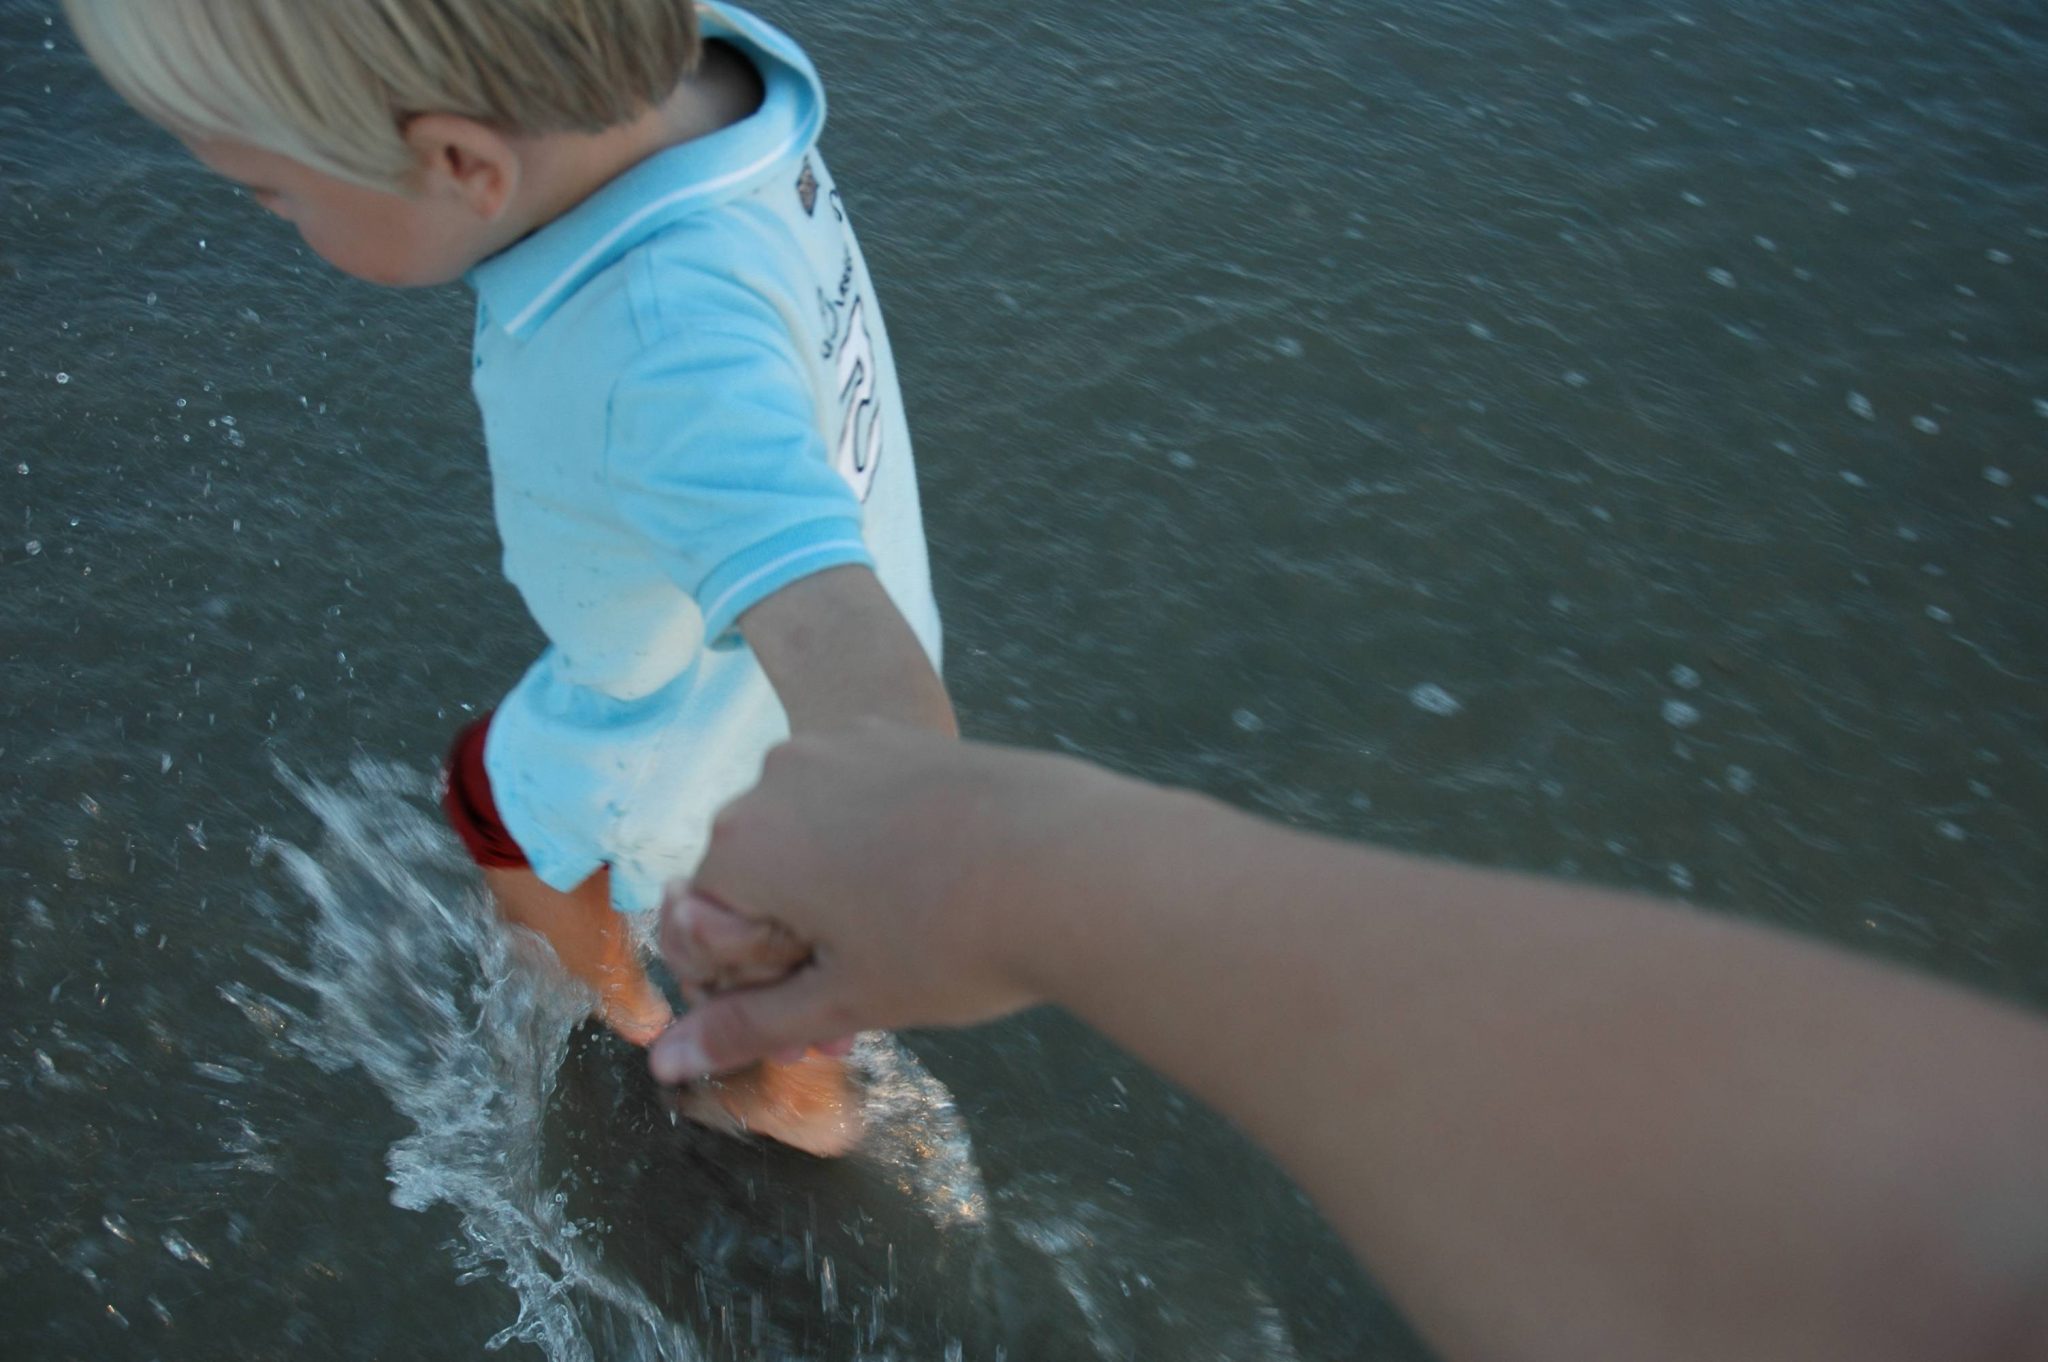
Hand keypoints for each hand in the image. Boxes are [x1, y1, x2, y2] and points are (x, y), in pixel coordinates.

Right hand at [649, 723, 1109, 1082]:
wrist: (1075, 863)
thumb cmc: (949, 942)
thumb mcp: (843, 999)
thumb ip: (748, 1025)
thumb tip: (664, 1062)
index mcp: (741, 842)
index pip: (701, 926)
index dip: (750, 984)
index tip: (810, 1013)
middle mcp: (776, 776)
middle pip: (755, 874)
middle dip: (794, 939)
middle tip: (864, 991)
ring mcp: (843, 745)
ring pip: (811, 835)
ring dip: (836, 892)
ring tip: (906, 944)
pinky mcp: (902, 737)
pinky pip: (860, 800)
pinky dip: (879, 845)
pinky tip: (938, 885)